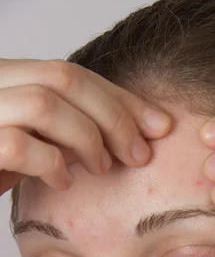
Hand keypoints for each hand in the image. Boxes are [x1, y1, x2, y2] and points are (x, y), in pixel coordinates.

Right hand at [0, 57, 171, 195]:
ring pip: (44, 103)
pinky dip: (52, 165)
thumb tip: (125, 137)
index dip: (120, 97)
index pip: (72, 72)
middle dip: (114, 116)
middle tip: (139, 154)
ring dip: (87, 138)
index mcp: (8, 77)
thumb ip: (63, 131)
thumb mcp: (31, 143)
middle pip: (64, 78)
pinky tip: (63, 183)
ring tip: (101, 168)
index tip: (158, 125)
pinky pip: (19, 145)